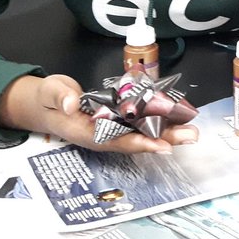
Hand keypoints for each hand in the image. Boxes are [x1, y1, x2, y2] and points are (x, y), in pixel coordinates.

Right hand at [0, 74, 198, 153]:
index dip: (138, 142)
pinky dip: (160, 121)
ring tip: (192, 131)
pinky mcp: (118, 120)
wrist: (46, 105)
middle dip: (164, 140)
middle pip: (136, 140)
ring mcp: (112, 129)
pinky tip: (178, 119)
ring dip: (168, 133)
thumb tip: (71, 102)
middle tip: (190, 136)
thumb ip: (59, 97)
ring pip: (143, 133)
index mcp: (86, 133)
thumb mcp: (49, 93)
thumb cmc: (49, 99)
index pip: (115, 140)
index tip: (160, 145)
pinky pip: (141, 123)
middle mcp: (104, 135)